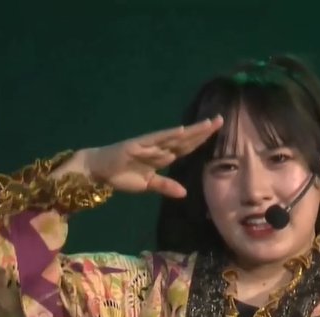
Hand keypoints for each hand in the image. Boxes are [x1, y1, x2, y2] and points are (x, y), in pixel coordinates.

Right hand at [83, 116, 223, 197]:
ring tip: (208, 124)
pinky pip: (154, 139)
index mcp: (162, 155)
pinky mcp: (137, 144)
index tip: (217, 130)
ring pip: (174, 137)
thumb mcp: (147, 184)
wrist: (99, 171)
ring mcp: (148, 144)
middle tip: (220, 120)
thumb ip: (165, 186)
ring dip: (190, 131)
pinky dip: (167, 135)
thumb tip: (184, 193)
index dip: (201, 139)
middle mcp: (158, 147)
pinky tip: (181, 131)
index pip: (186, 146)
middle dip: (202, 130)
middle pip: (185, 138)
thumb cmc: (122, 175)